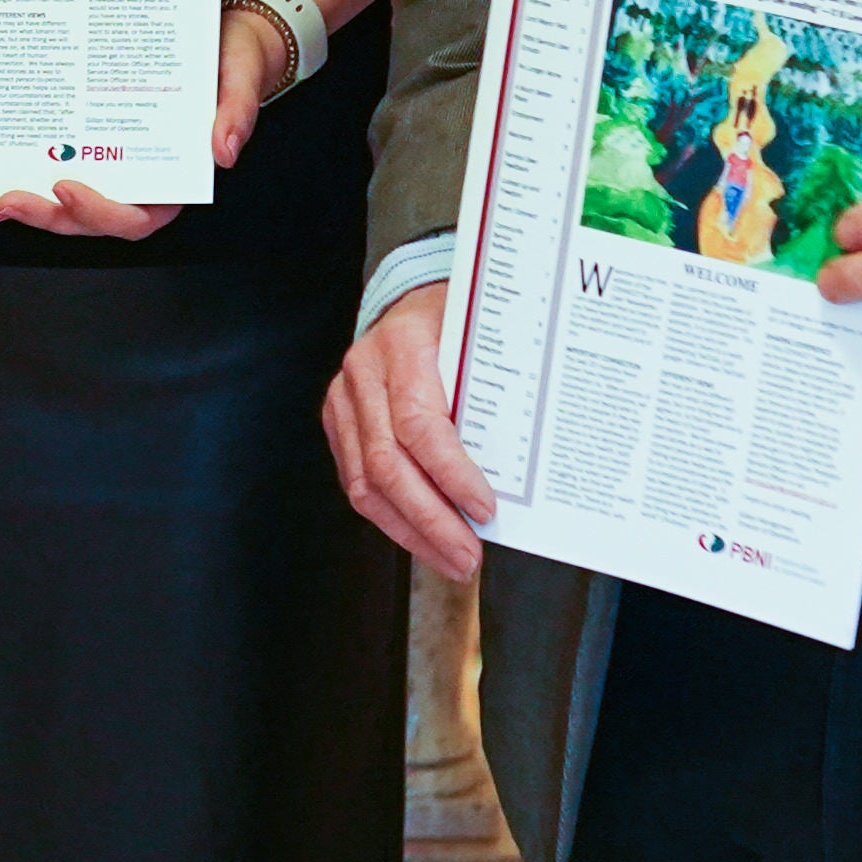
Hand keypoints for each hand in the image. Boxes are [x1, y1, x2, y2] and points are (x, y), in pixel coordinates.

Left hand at [0, 0, 291, 240]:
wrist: (230, 30)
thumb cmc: (236, 59)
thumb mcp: (240, 79)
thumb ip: (236, 114)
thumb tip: (223, 153)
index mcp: (178, 178)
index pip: (137, 217)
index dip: (100, 212)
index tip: (67, 188)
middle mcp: (145, 175)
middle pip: (94, 215)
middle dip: (51, 215)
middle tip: (12, 200)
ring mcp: (120, 159)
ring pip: (74, 198)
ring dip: (37, 203)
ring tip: (1, 195)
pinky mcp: (101, 135)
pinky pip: (69, 159)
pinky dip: (37, 166)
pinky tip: (9, 160)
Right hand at [322, 280, 495, 578]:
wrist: (408, 301)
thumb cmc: (456, 320)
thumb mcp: (482, 337)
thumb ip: (495, 390)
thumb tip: (524, 469)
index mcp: (402, 344)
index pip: (418, 422)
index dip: (451, 473)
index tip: (485, 509)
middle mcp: (362, 372)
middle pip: (386, 464)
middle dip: (431, 520)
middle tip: (468, 555)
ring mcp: (343, 400)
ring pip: (365, 484)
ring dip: (411, 532)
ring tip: (452, 559)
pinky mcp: (337, 423)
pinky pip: (357, 483)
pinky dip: (393, 519)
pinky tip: (424, 539)